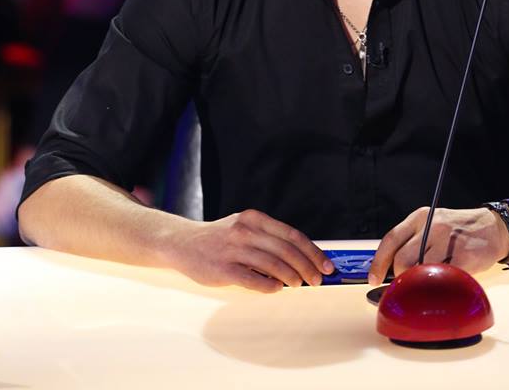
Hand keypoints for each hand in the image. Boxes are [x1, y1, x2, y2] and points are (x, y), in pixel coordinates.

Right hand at [168, 209, 334, 292]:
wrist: (183, 243)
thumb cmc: (219, 239)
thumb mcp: (244, 228)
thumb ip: (268, 239)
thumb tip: (301, 257)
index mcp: (254, 219)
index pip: (291, 235)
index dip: (312, 251)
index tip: (325, 265)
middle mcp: (245, 231)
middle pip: (286, 250)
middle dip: (307, 267)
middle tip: (317, 280)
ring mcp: (233, 249)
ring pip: (273, 264)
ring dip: (291, 277)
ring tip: (299, 285)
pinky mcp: (223, 268)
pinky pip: (253, 280)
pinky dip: (269, 286)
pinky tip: (277, 289)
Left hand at [369, 206, 508, 284]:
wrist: (491, 228)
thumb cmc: (456, 230)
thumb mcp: (431, 224)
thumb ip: (412, 240)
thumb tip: (390, 267)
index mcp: (419, 218)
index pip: (390, 239)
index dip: (379, 262)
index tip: (374, 279)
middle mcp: (431, 227)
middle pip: (402, 259)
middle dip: (400, 277)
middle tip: (406, 285)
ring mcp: (448, 241)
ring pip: (420, 271)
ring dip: (420, 283)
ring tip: (426, 284)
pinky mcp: (463, 257)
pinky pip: (443, 278)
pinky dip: (439, 286)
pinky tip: (442, 284)